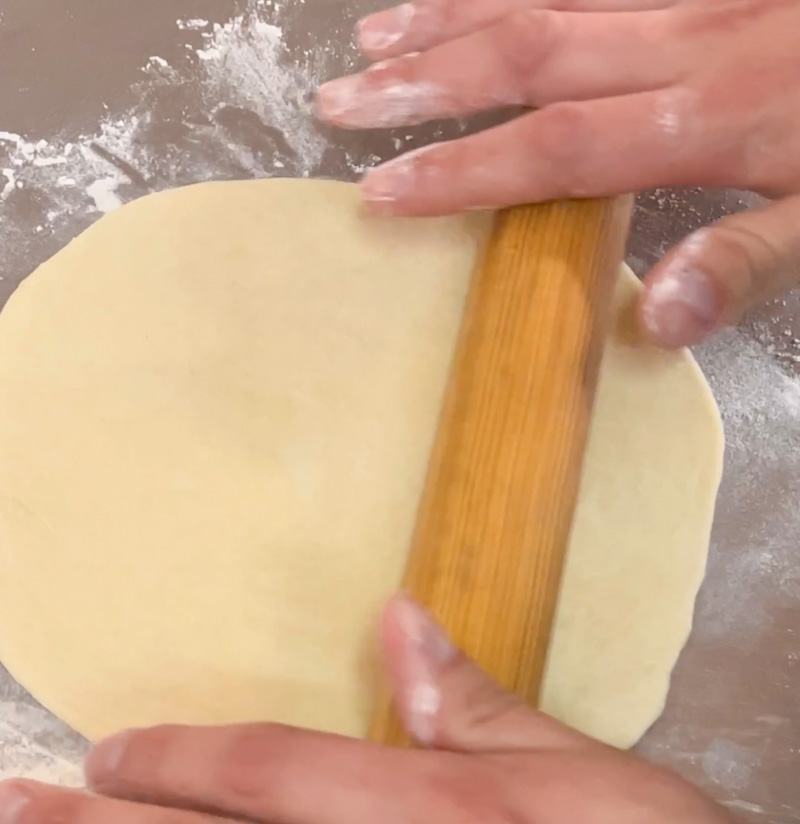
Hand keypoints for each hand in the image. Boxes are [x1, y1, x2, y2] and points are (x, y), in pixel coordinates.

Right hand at [317, 0, 799, 347]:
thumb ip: (748, 261)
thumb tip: (648, 318)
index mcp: (713, 118)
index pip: (558, 149)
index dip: (464, 171)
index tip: (379, 190)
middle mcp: (689, 40)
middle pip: (531, 55)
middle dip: (428, 80)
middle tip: (337, 97)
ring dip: (458, 13)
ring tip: (377, 32)